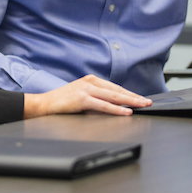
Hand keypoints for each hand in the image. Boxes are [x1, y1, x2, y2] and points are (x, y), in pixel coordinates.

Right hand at [23, 75, 151, 117]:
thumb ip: (95, 98)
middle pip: (118, 90)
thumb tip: (113, 106)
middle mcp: (90, 82)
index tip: (141, 98)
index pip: (115, 87)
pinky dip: (117, 109)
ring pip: (114, 96)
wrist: (43, 104)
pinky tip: (126, 111)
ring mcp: (86, 89)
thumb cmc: (62, 102)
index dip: (129, 93)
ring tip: (142, 105)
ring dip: (130, 101)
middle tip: (148, 102)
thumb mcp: (81, 96)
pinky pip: (104, 105)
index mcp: (91, 80)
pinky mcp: (82, 99)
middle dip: (134, 96)